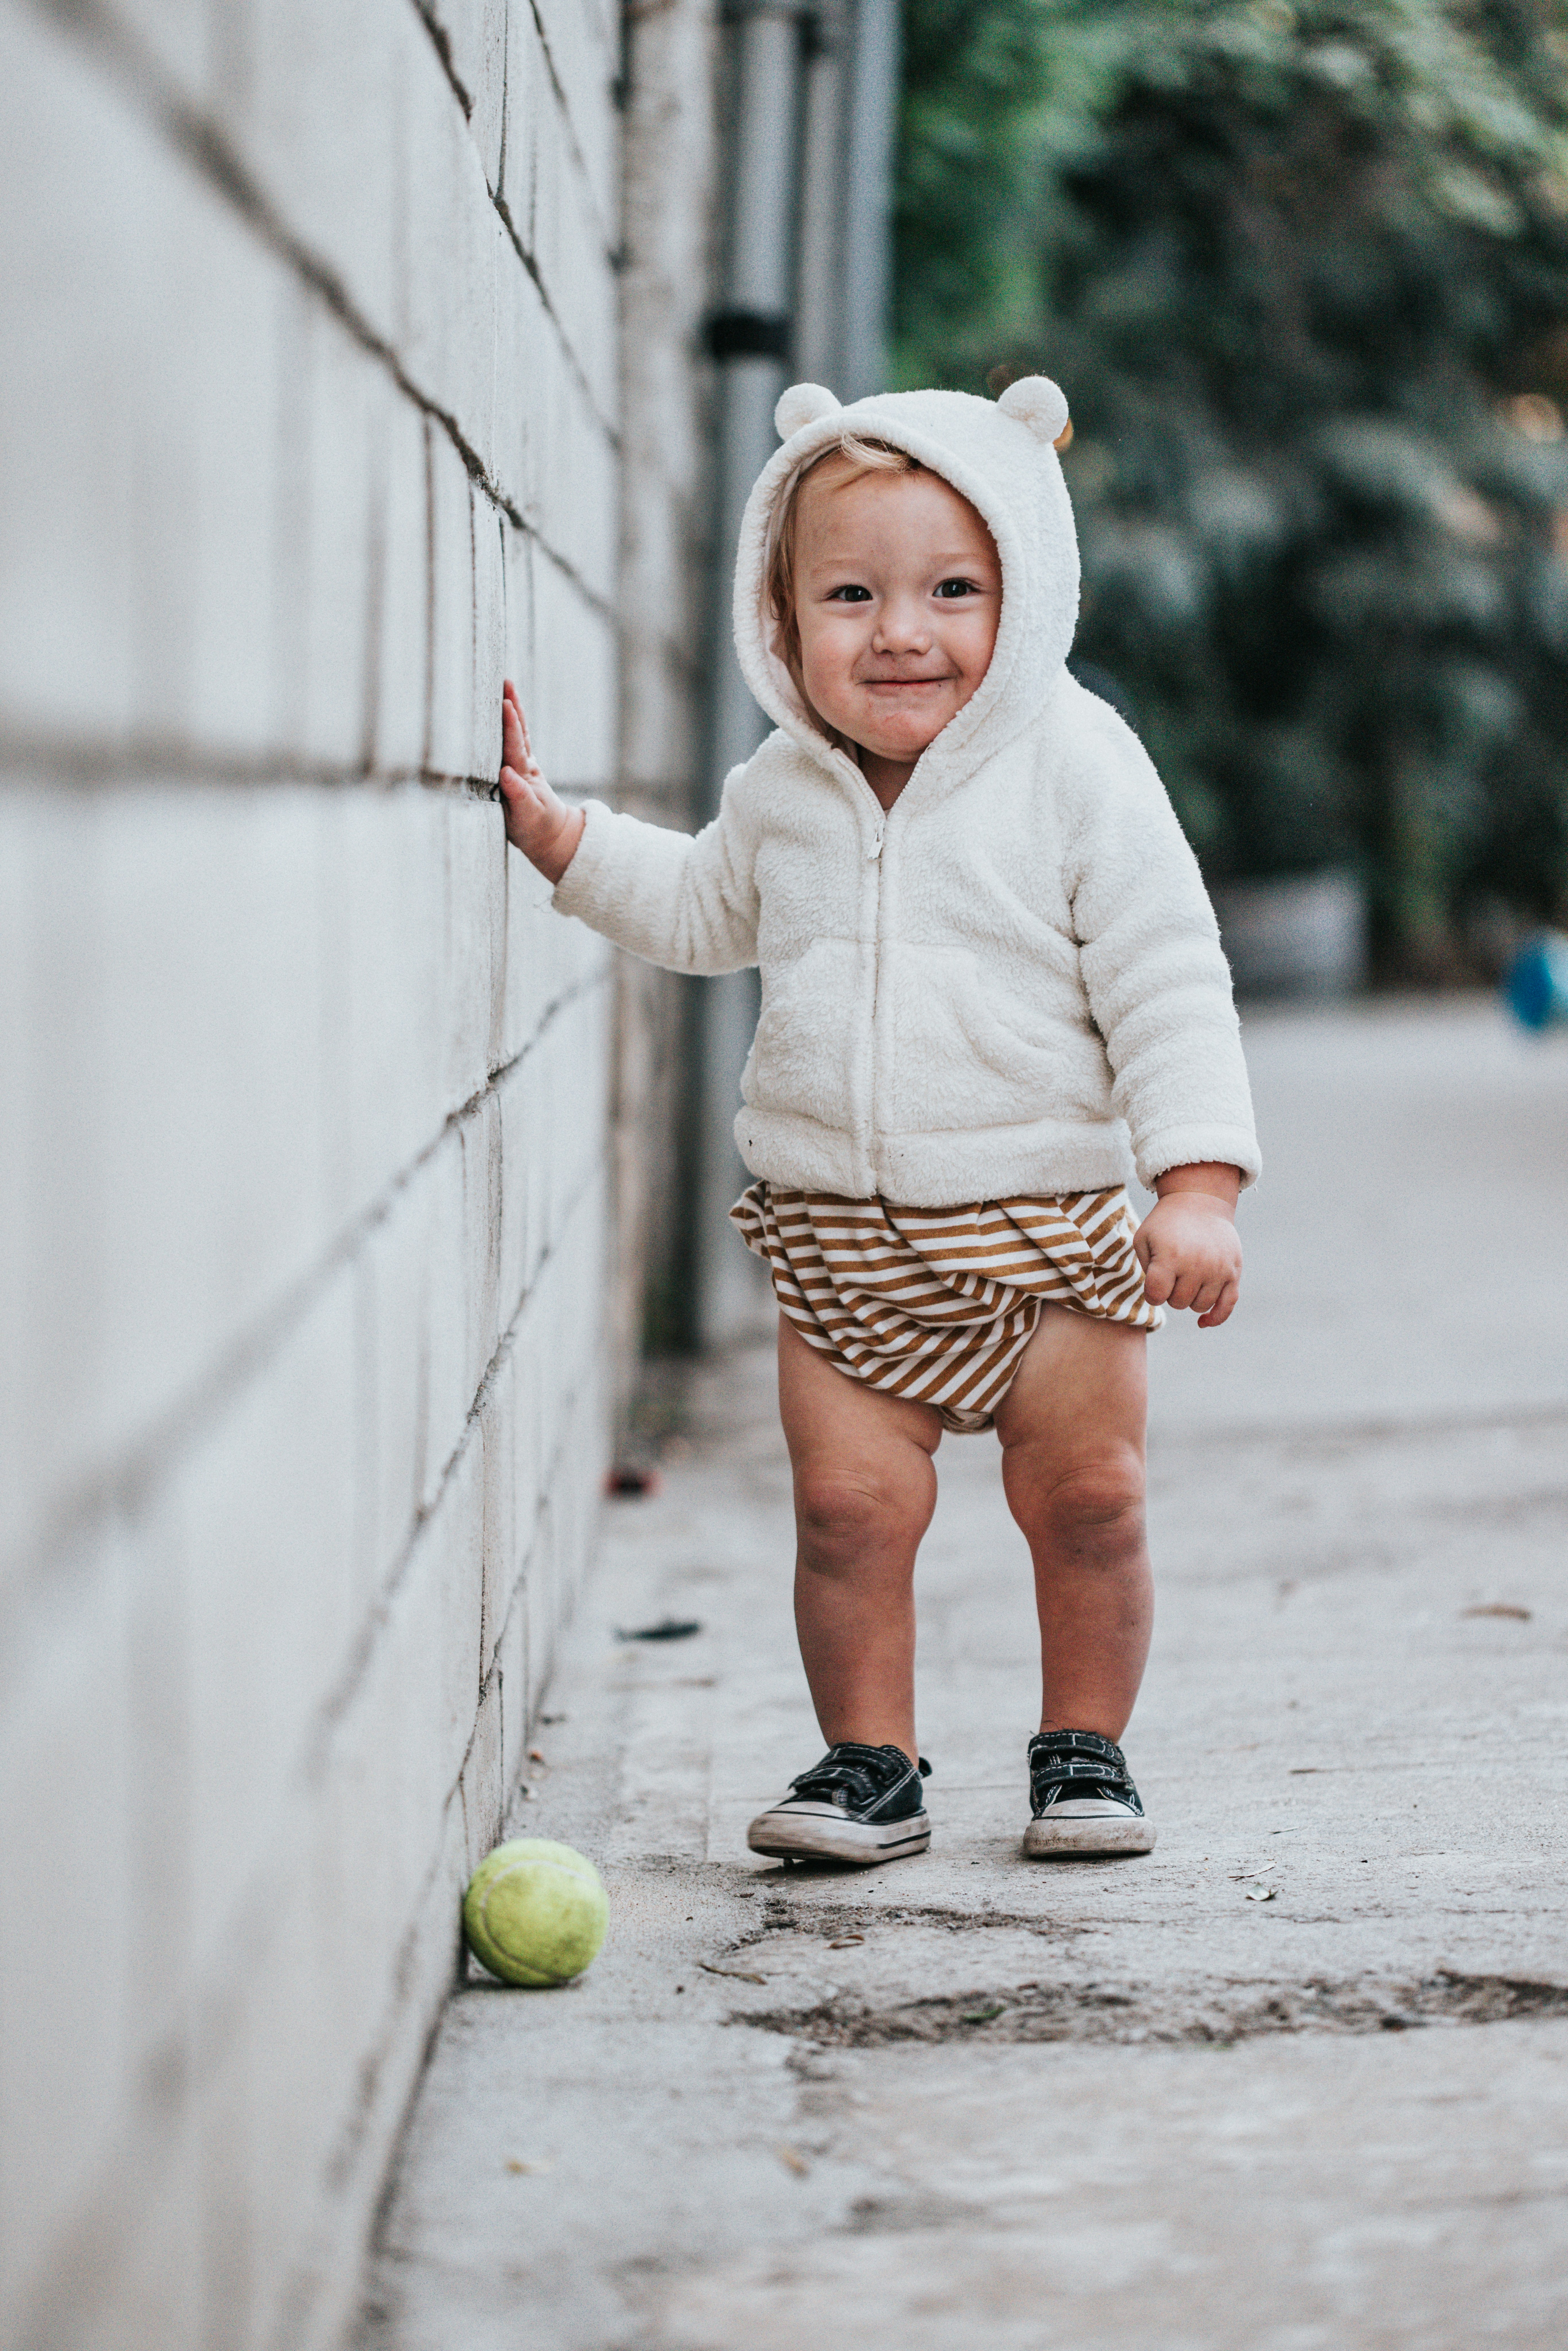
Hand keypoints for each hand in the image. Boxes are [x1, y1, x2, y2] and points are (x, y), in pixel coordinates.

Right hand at [497, 680, 585, 882]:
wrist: (550, 837)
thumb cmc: (536, 830)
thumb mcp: (528, 818)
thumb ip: (518, 797)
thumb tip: (506, 773)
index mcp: (523, 776)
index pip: (515, 746)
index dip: (509, 725)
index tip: (504, 703)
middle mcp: (524, 767)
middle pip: (518, 733)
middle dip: (512, 708)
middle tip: (505, 682)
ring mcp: (522, 768)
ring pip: (517, 734)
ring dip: (513, 711)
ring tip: (506, 687)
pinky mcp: (519, 771)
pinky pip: (513, 742)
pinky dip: (510, 725)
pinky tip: (506, 709)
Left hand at [1134, 1163, 1242, 1327]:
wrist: (1200, 1201)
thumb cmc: (1166, 1224)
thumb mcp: (1144, 1238)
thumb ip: (1146, 1269)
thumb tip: (1158, 1297)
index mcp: (1171, 1256)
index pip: (1156, 1295)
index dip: (1152, 1293)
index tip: (1153, 1280)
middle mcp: (1197, 1265)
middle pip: (1178, 1302)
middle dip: (1171, 1293)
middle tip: (1172, 1273)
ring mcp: (1218, 1269)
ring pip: (1200, 1306)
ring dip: (1190, 1298)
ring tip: (1186, 1277)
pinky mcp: (1234, 1272)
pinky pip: (1227, 1306)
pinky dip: (1215, 1317)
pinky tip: (1203, 1321)